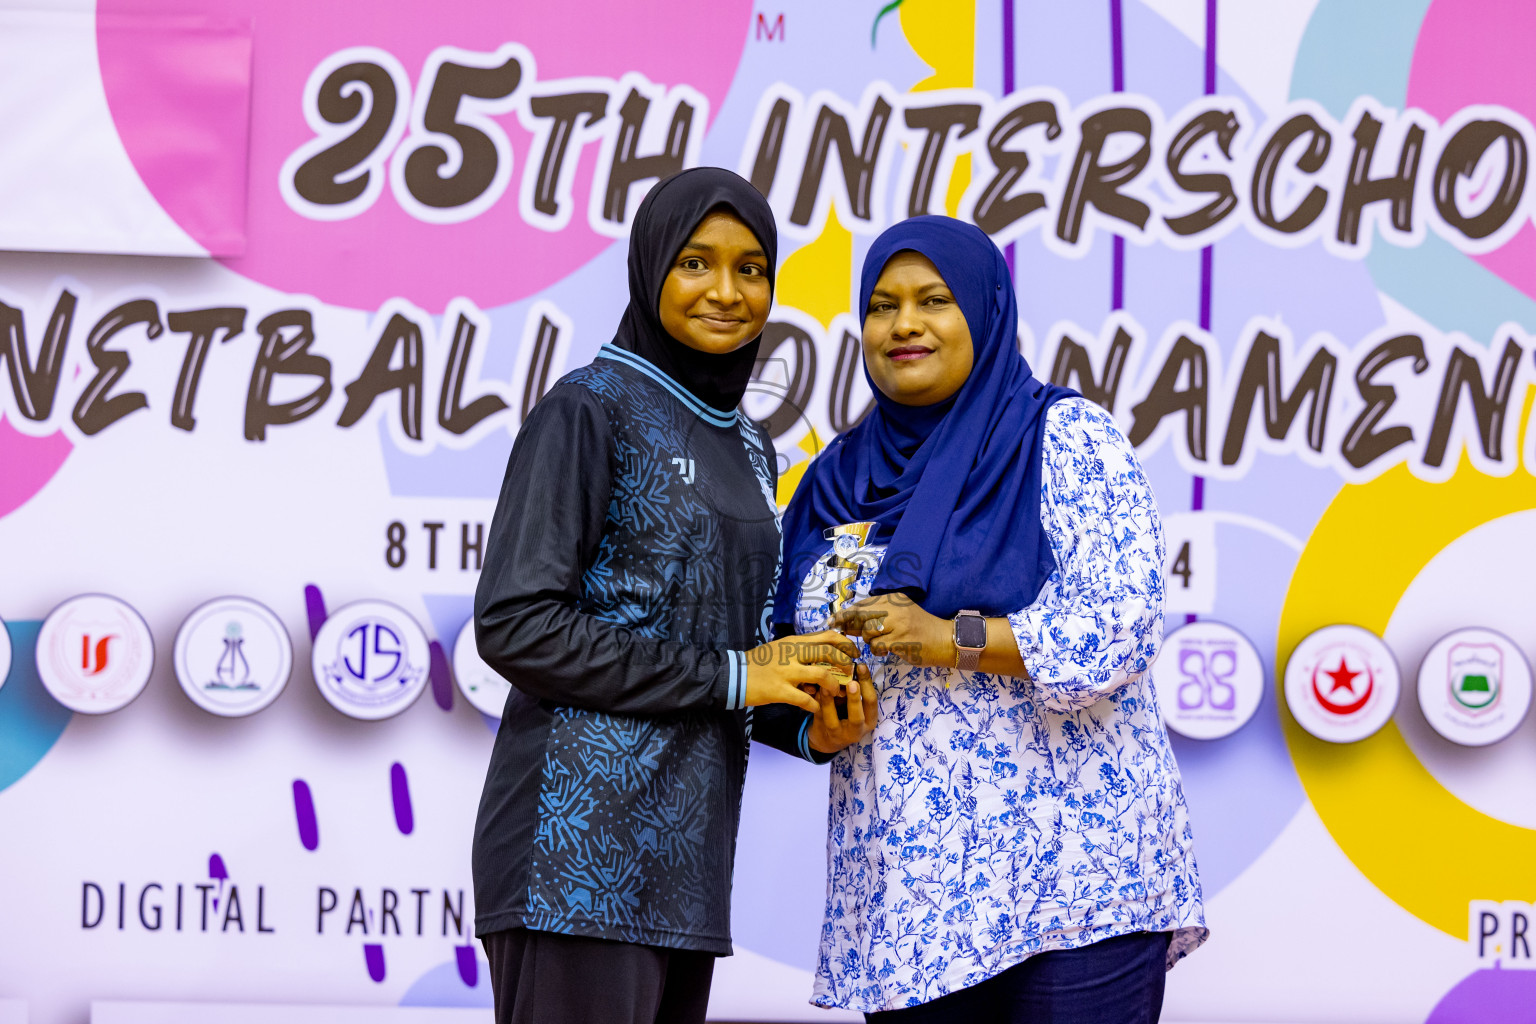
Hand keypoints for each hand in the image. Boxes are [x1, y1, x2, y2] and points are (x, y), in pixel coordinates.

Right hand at [744, 630, 860, 713]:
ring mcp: (786, 672)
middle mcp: (792, 654)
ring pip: (821, 676)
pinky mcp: (779, 691)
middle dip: (845, 664)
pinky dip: (814, 705)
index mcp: (794, 642)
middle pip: (829, 653)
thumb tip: (824, 650)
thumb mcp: (780, 648)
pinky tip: (815, 708)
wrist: (734, 675)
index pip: (827, 636)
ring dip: (833, 687)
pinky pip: (805, 700)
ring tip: (835, 693)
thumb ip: (800, 648)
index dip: (845, 644)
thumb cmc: (759, 662)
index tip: (853, 653)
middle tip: (851, 674)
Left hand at [807, 663, 877, 753]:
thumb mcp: (853, 706)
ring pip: (833, 719)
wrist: (826, 739)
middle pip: (857, 716)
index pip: (871, 701)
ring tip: (826, 686)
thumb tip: (850, 666)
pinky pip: (818, 716)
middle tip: (851, 683)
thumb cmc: (845, 715)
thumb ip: (853, 691)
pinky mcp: (822, 732)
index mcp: (869, 720)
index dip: (867, 683)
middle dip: (854, 699)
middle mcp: (856, 731)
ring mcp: (838, 734)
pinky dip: (816, 702)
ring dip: (829, 701)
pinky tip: (814, 690)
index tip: (861, 666)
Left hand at [830, 593, 955, 667]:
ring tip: (880, 643)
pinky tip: (886, 650)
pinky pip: (877, 645)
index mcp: (894, 599)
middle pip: (861, 614)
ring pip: (868, 631)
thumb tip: (847, 622)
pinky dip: (878, 650)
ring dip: (868, 640)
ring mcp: (899, 623)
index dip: (846, 612)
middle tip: (839, 631)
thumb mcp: (900, 615)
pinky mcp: (901, 639)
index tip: (833, 620)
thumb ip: (876, 616)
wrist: (945, 640)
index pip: (863, 603)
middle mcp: (895, 607)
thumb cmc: (920, 630)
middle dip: (847, 623)